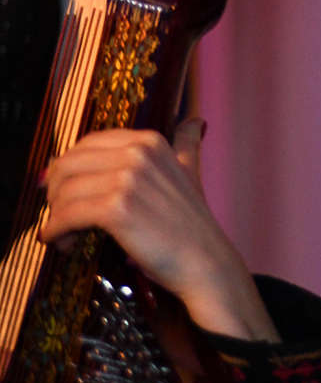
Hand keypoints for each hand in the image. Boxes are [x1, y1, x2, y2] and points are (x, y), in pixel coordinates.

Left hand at [39, 119, 278, 341]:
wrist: (203, 260)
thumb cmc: (191, 222)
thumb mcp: (191, 171)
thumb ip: (186, 144)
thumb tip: (195, 122)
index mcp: (149, 141)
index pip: (87, 144)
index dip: (68, 168)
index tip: (62, 190)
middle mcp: (138, 153)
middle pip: (67, 165)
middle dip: (54, 192)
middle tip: (60, 214)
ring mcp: (128, 180)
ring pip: (63, 192)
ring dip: (54, 216)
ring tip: (65, 235)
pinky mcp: (117, 209)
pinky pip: (66, 215)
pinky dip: (55, 231)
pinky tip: (62, 242)